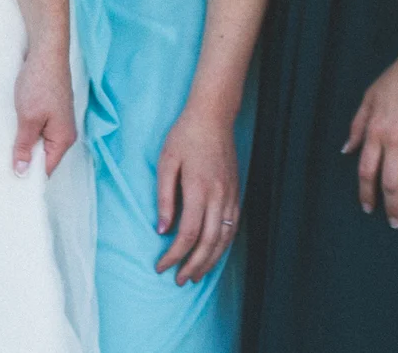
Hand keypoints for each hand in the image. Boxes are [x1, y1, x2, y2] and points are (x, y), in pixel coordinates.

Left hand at [12, 39, 78, 176]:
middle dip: (25, 160)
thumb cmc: (40, 84)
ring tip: (3, 149)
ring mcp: (58, 120)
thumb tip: (22, 172)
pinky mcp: (50, 109)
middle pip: (43, 156)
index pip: (46, 169)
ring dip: (23, 143)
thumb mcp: (28, 119)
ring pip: (39, 141)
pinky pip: (38, 128)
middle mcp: (64, 132)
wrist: (46, 51)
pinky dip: (25, 130)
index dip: (29, 176)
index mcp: (63, 139)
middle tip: (0, 167)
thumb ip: (25, 146)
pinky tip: (11, 129)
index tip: (9, 183)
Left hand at [153, 105, 241, 284]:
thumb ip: (164, 197)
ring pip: (223, 239)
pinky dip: (222, 246)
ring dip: (210, 261)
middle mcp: (219, 197)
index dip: (174, 255)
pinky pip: (232, 228)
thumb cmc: (185, 136)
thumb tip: (161, 229)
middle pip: (208, 243)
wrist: (213, 117)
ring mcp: (231, 196)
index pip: (187, 234)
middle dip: (193, 266)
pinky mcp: (236, 194)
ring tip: (195, 275)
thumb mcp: (166, 162)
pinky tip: (212, 254)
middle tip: (179, 280)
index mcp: (199, 189)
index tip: (161, 266)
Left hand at [343, 49, 397, 227]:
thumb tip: (346, 150)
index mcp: (375, 131)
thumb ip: (358, 126)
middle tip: (395, 222)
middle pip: (390, 182)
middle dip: (391, 206)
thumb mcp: (369, 98)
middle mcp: (395, 139)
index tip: (368, 208)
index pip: (367, 171)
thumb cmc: (397, 78)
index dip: (366, 193)